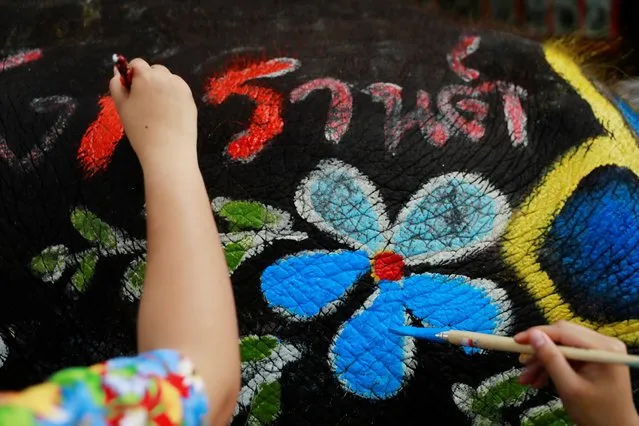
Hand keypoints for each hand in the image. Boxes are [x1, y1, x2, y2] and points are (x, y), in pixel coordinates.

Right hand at [109, 58, 197, 171]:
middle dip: (148, 80)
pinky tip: (169, 115)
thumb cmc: (140, 130)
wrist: (168, 150)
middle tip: (144, 102)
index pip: (138, 63)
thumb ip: (116, 85)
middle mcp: (166, 77)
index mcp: (147, 76)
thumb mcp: (122, 107)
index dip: (132, 75)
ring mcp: (182, 88)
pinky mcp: (191, 100)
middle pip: (155, 70)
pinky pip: (179, 92)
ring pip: (169, 80)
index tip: (131, 90)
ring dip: (162, 87)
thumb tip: (118, 72)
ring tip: (157, 110)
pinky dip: (174, 98)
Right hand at [515, 321, 638, 425]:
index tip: (515, 341)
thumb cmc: (596, 413)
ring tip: (527, 379)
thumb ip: (551, 359)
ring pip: (561, 346)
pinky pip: (567, 356)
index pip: (564, 331)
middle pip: (562, 337)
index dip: (537, 334)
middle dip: (539, 351)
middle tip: (521, 364)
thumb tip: (532, 335)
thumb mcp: (569, 387)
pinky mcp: (594, 357)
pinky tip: (538, 380)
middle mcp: (604, 343)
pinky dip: (552, 366)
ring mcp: (600, 350)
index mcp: (603, 348)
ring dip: (543, 361)